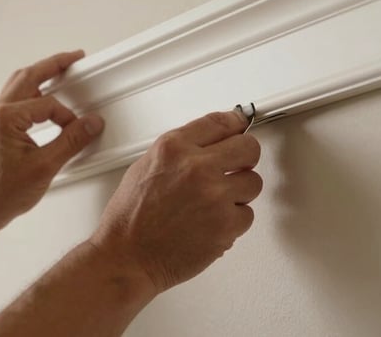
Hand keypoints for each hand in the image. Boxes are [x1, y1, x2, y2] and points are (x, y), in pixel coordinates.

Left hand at [0, 50, 104, 224]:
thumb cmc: (1, 194)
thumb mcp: (45, 167)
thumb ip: (71, 141)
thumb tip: (91, 124)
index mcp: (6, 118)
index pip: (48, 105)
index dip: (68, 117)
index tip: (79, 130)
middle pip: (28, 76)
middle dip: (53, 64)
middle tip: (74, 58)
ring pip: (19, 84)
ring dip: (41, 75)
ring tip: (60, 71)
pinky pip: (15, 99)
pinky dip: (32, 93)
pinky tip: (44, 99)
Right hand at [89, 111, 262, 293]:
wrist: (127, 257)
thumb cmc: (130, 218)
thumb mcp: (145, 166)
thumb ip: (180, 150)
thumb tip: (208, 144)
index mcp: (174, 148)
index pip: (220, 123)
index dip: (236, 123)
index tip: (241, 125)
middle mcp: (197, 168)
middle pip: (248, 148)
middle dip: (245, 157)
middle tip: (238, 166)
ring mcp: (215, 197)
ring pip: (253, 183)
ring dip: (239, 192)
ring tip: (215, 203)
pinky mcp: (226, 225)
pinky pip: (247, 215)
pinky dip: (234, 221)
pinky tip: (211, 223)